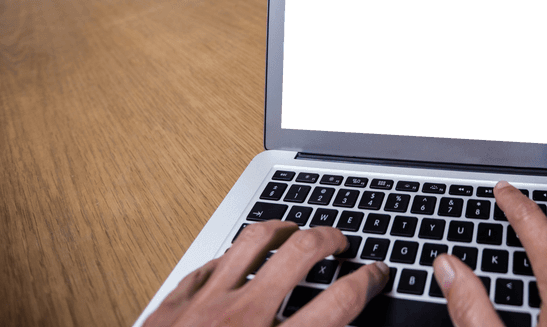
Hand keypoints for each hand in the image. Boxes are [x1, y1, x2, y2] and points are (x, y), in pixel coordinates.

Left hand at [144, 220, 387, 326]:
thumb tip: (330, 323)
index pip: (338, 303)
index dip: (366, 281)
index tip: (376, 274)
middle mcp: (242, 321)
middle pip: (300, 253)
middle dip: (329, 238)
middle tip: (338, 241)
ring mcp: (203, 308)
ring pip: (251, 242)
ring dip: (280, 230)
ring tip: (292, 229)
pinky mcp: (170, 307)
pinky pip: (207, 267)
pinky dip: (229, 261)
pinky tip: (237, 263)